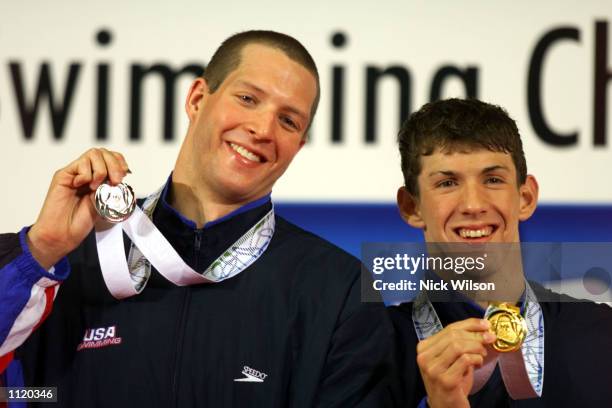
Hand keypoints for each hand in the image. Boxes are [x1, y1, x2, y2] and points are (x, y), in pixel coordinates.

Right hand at [27, 148, 129, 268]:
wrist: (62, 234)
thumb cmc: (80, 222)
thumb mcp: (105, 204)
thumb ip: (111, 190)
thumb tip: (123, 179)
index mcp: (99, 179)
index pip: (112, 158)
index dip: (120, 162)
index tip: (125, 174)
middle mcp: (87, 173)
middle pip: (104, 152)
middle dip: (114, 164)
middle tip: (115, 180)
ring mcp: (75, 173)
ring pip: (94, 154)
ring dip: (101, 170)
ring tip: (96, 187)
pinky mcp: (64, 175)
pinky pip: (80, 164)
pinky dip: (86, 174)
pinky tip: (82, 187)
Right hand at [416, 318, 495, 407]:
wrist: (446, 407)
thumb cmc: (451, 381)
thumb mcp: (451, 359)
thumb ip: (459, 343)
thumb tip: (483, 329)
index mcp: (424, 347)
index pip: (448, 329)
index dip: (470, 324)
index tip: (486, 325)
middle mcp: (424, 357)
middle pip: (453, 336)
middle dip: (476, 335)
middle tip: (490, 339)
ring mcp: (433, 369)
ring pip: (458, 346)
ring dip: (476, 348)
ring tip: (482, 354)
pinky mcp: (445, 380)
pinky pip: (464, 360)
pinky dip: (476, 359)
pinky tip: (478, 364)